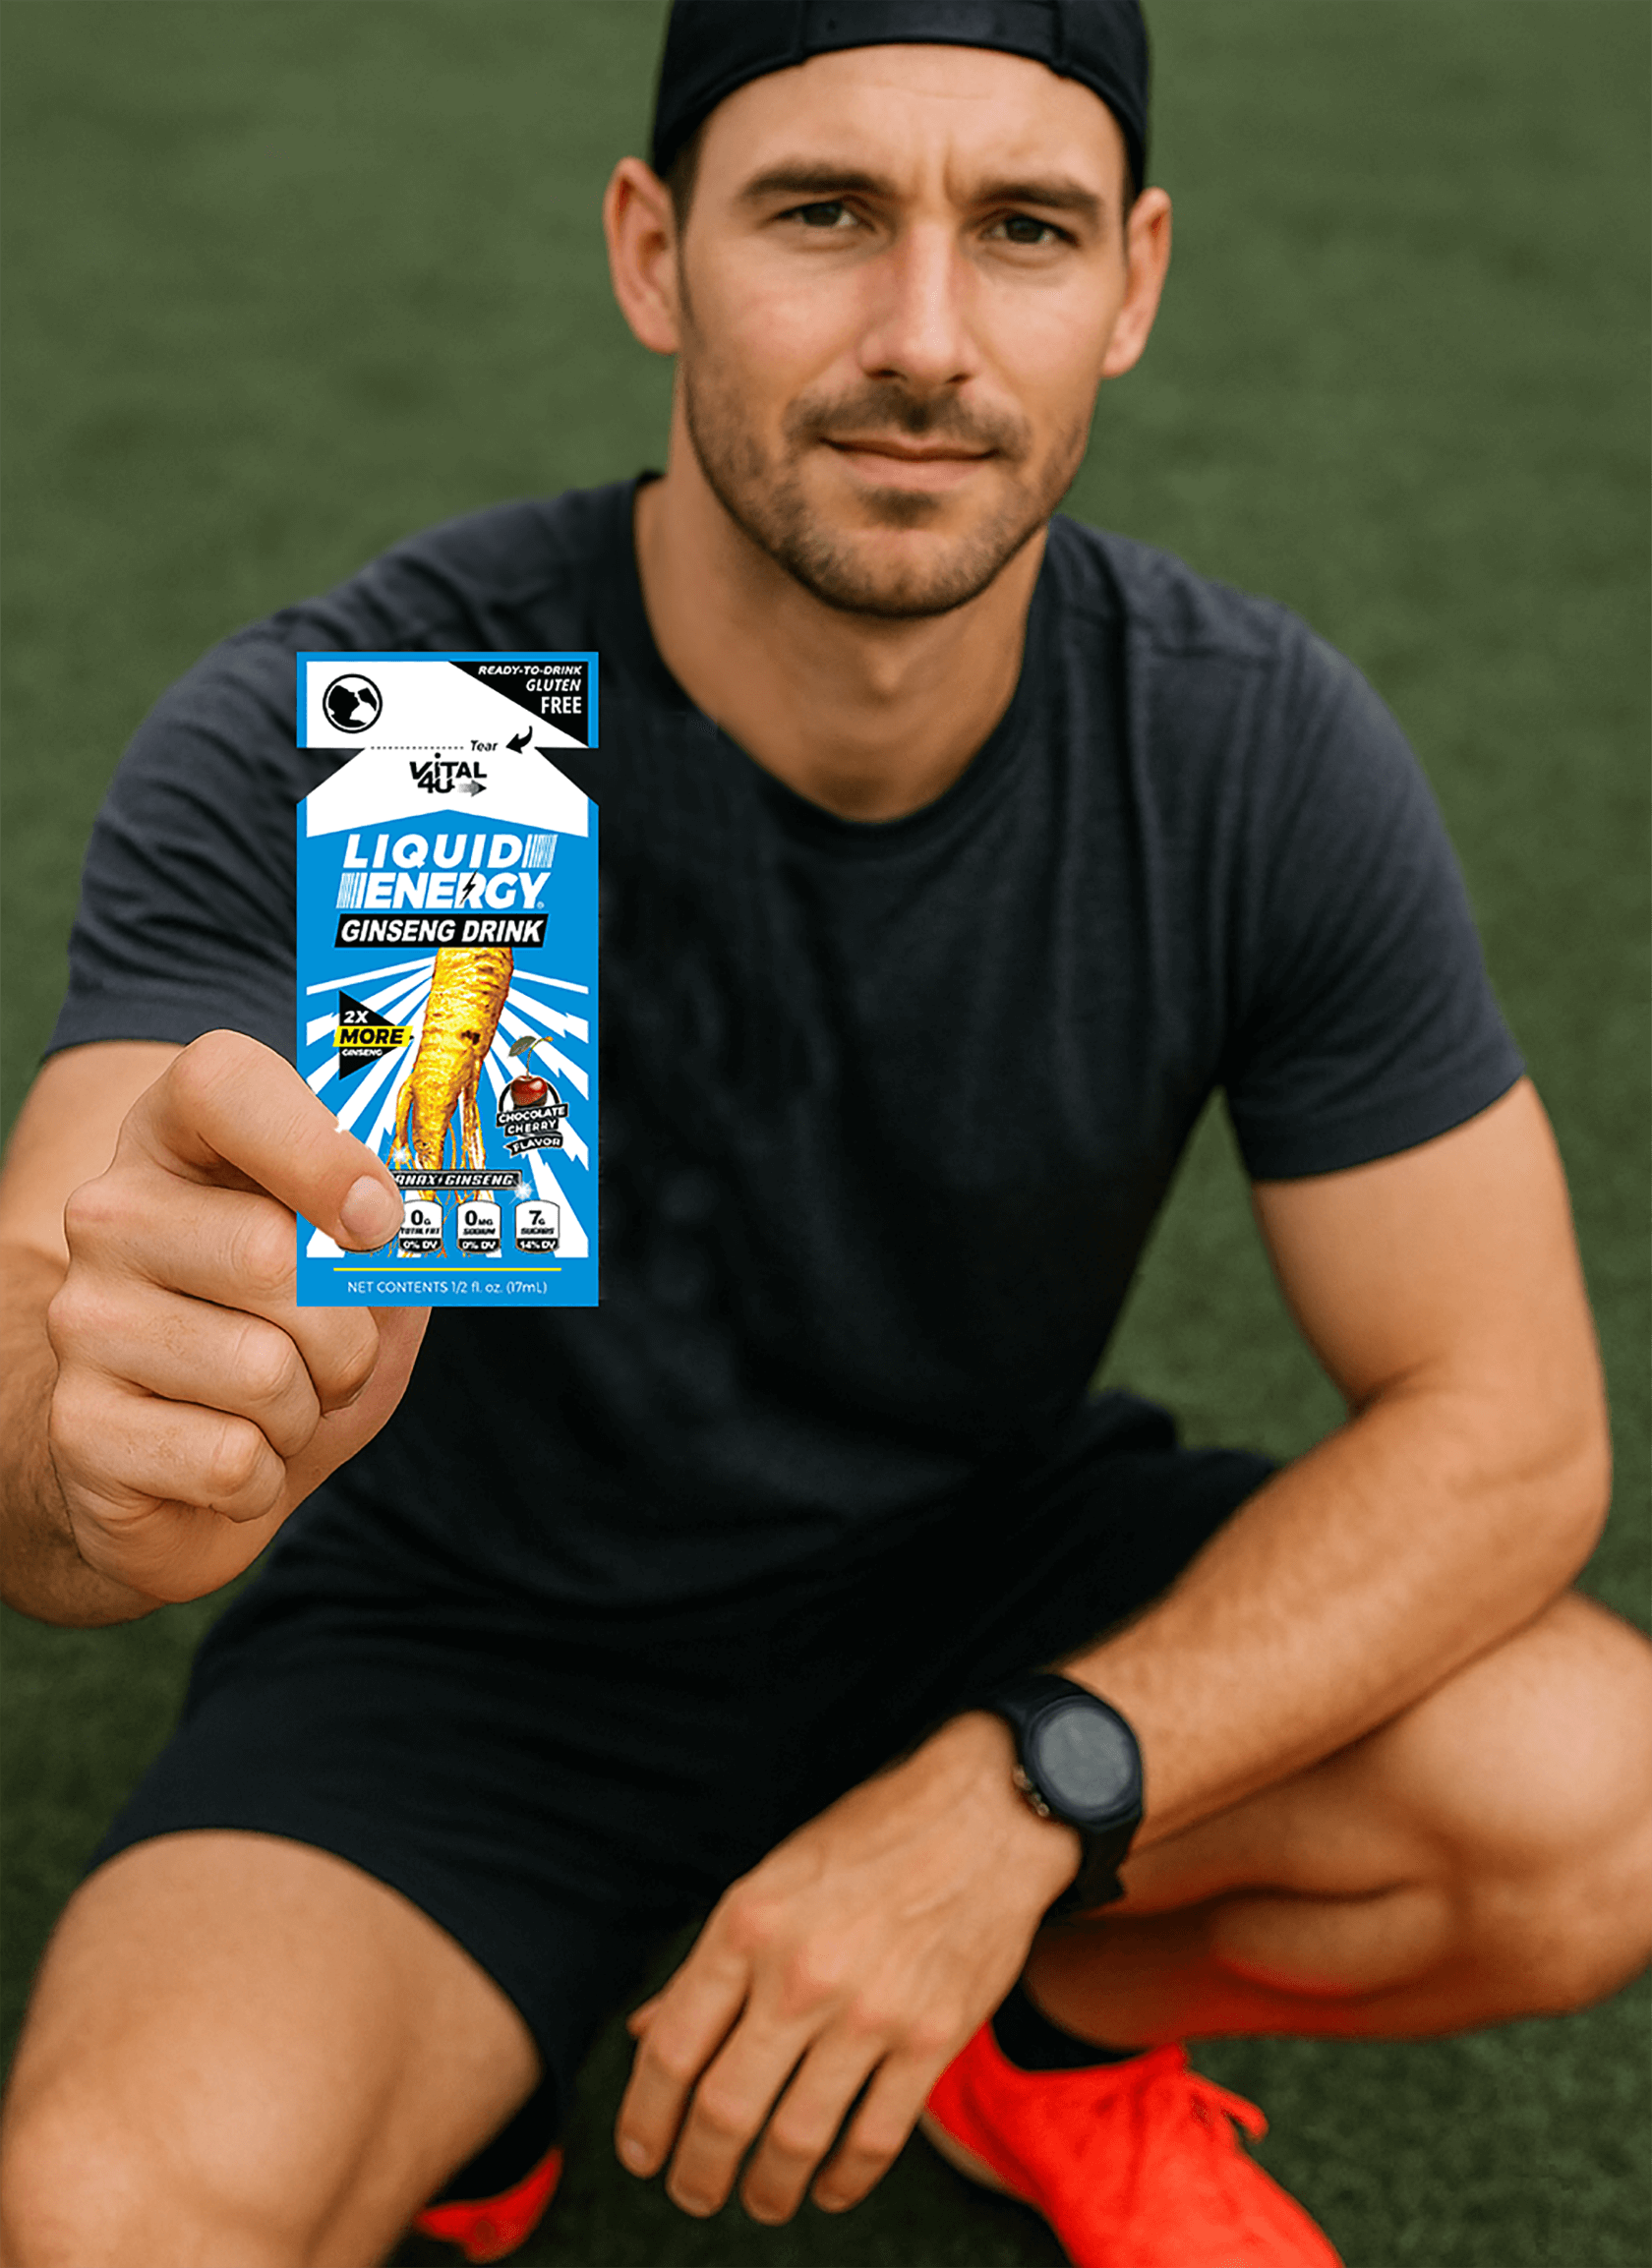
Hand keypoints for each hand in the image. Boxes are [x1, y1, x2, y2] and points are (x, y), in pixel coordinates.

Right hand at [44, 1030, 422, 1603]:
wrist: (195, 1472)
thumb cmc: (296, 1347)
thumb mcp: (360, 1276)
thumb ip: (395, 1232)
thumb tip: (416, 1223)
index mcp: (182, 1142)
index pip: (222, 1081)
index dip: (315, 1145)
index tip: (378, 1217)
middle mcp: (112, 1212)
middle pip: (268, 1252)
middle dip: (347, 1333)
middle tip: (337, 1356)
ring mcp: (83, 1315)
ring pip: (262, 1370)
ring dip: (307, 1411)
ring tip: (277, 1408)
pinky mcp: (79, 1423)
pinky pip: (229, 1458)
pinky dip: (265, 1477)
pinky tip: (234, 1459)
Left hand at [614, 1711, 1080, 2224]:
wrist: (983, 1814)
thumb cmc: (867, 1842)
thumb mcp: (771, 1882)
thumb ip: (710, 1965)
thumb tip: (645, 2032)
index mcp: (746, 1925)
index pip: (672, 2049)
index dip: (645, 2118)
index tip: (640, 2153)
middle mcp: (799, 1973)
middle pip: (724, 2111)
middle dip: (697, 2173)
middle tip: (693, 2193)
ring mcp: (869, 2010)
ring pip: (796, 2140)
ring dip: (767, 2191)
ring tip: (760, 2200)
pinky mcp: (931, 2037)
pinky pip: (875, 2139)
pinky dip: (844, 2182)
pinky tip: (829, 2189)